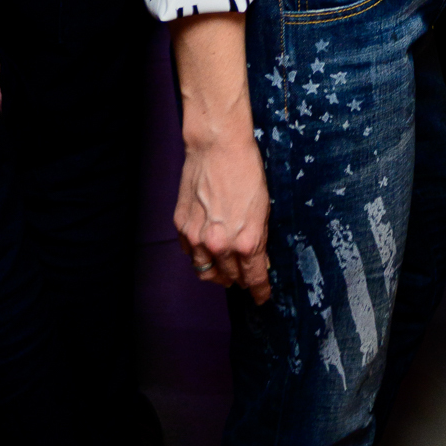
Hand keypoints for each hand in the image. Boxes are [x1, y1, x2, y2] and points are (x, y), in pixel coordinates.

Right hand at [174, 132, 271, 304]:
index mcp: (246, 242)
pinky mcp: (181, 226)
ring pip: (206, 272)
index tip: (262, 297)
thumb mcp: (264, 209)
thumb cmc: (247, 172)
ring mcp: (197, 237)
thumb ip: (259, 238)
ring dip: (217, 273)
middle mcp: (220, 245)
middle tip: (245, 278)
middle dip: (240, 279)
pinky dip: (200, 255)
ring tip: (225, 271)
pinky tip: (207, 250)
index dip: (260, 291)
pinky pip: (190, 253)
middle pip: (230, 277)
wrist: (218, 147)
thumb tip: (259, 260)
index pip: (254, 278)